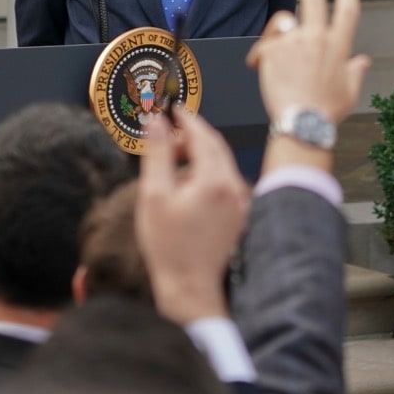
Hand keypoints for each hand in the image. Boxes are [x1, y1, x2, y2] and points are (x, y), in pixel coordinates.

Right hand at [136, 105, 249, 322]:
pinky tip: (187, 182)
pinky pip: (224, 180)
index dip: (186, 119)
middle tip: (168, 129)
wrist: (189, 286)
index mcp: (214, 180)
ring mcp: (239, 202)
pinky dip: (207, 171)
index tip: (172, 107)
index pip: (203, 136)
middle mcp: (234, 188)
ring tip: (172, 158)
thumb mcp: (154, 194)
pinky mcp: (238, 214)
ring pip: (221, 163)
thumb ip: (157, 153)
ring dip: (199, 154)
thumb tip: (156, 121)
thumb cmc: (168, 244)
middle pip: (216, 146)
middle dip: (193, 134)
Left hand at [247, 0, 369, 174]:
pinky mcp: (274, 49)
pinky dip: (261, 54)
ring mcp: (295, 42)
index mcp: (339, 47)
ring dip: (278, 31)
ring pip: (284, 22)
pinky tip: (260, 67)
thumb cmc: (325, 112)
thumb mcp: (349, 93)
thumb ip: (355, 72)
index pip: (348, 11)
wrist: (302, 123)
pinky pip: (265, 43)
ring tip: (273, 52)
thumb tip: (364, 61)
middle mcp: (317, 39)